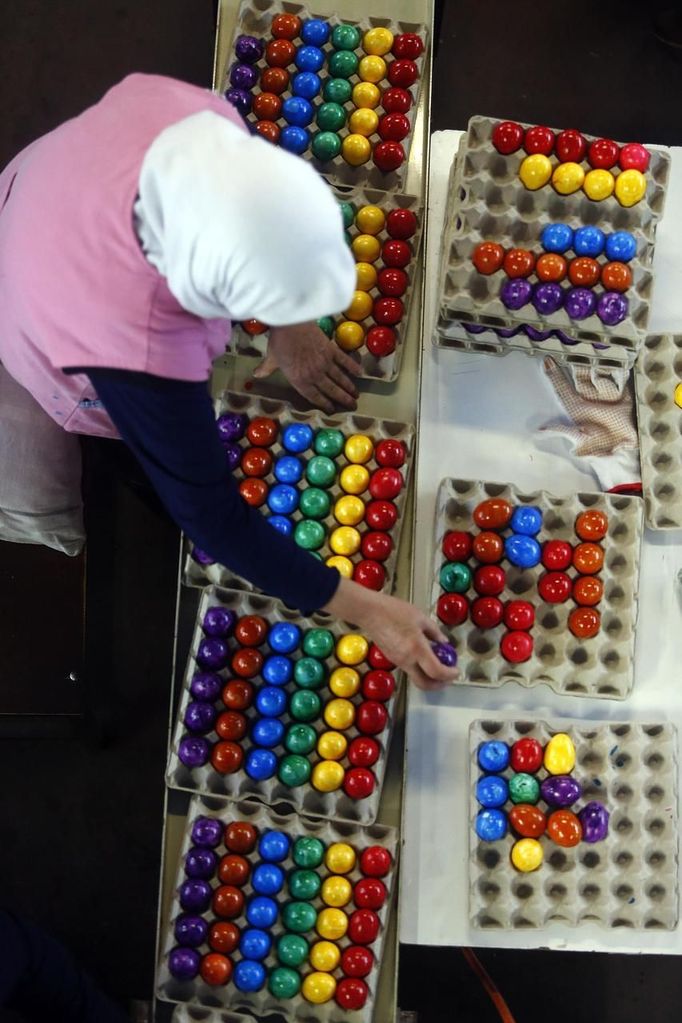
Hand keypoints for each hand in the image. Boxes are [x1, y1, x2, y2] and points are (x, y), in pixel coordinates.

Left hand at [253, 322, 358, 413]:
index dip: (324, 404)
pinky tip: (360, 373)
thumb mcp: (271, 358)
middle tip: (352, 406)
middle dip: (342, 399)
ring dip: (349, 387)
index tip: (332, 409)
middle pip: (331, 390)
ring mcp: (325, 363)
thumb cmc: (279, 341)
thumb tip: (256, 375)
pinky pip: (344, 361)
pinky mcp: (331, 350)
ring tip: (356, 395)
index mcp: (299, 380)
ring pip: (340, 378)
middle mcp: (314, 375)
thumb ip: (266, 368)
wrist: (290, 323)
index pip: (314, 396)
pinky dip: (352, 367)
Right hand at [323, 578, 458, 690]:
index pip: (436, 672)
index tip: (456, 670)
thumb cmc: (394, 611)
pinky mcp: (392, 659)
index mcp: (417, 648)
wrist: (369, 612)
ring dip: (430, 677)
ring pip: (416, 678)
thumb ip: (434, 632)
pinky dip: (420, 669)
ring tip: (438, 664)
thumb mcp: (420, 617)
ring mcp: (398, 661)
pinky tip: (423, 656)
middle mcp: (407, 660)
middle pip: (425, 684)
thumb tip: (444, 642)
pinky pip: (409, 669)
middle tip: (448, 677)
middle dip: (439, 685)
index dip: (449, 675)